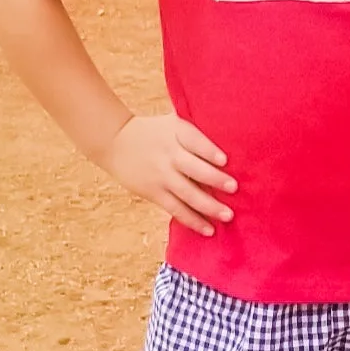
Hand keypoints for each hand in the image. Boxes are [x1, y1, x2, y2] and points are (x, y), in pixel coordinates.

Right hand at [101, 114, 234, 237]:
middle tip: (234, 188)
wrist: (115, 142)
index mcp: (176, 132)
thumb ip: (197, 127)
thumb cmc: (155, 132)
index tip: (225, 160)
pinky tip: (209, 229)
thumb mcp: (173, 121)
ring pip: (187, 193)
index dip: (208, 150)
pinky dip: (192, 220)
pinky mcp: (153, 193)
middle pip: (193, 168)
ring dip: (208, 206)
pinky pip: (175, 209)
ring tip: (228, 215)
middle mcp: (169, 155)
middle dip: (214, 179)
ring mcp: (161, 176)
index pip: (194, 140)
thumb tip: (233, 134)